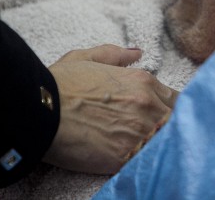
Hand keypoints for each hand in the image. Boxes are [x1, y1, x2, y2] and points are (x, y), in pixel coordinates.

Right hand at [43, 44, 177, 173]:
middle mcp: (147, 105)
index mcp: (142, 81)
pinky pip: (148, 161)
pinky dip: (147, 162)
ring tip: (151, 149)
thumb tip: (137, 52)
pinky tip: (139, 161)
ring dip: (161, 144)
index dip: (170, 108)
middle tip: (157, 134)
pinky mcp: (125, 157)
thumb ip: (116, 54)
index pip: (175, 98)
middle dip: (169, 126)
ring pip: (167, 141)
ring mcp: (138, 132)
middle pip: (176, 120)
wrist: (39, 111)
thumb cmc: (59, 84)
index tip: (162, 115)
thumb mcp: (87, 58)